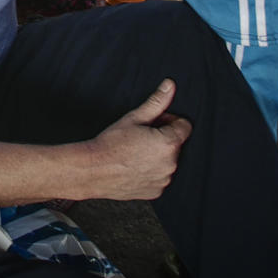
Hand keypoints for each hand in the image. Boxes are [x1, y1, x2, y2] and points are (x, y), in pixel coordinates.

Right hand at [87, 79, 191, 199]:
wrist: (93, 170)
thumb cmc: (111, 144)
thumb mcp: (134, 118)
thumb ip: (157, 102)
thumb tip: (170, 86)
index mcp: (169, 143)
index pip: (184, 126)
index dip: (170, 121)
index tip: (155, 122)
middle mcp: (171, 164)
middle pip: (176, 144)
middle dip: (163, 138)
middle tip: (141, 136)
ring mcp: (163, 180)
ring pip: (168, 161)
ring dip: (158, 155)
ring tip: (136, 152)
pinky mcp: (155, 191)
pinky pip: (160, 177)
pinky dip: (152, 171)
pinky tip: (135, 165)